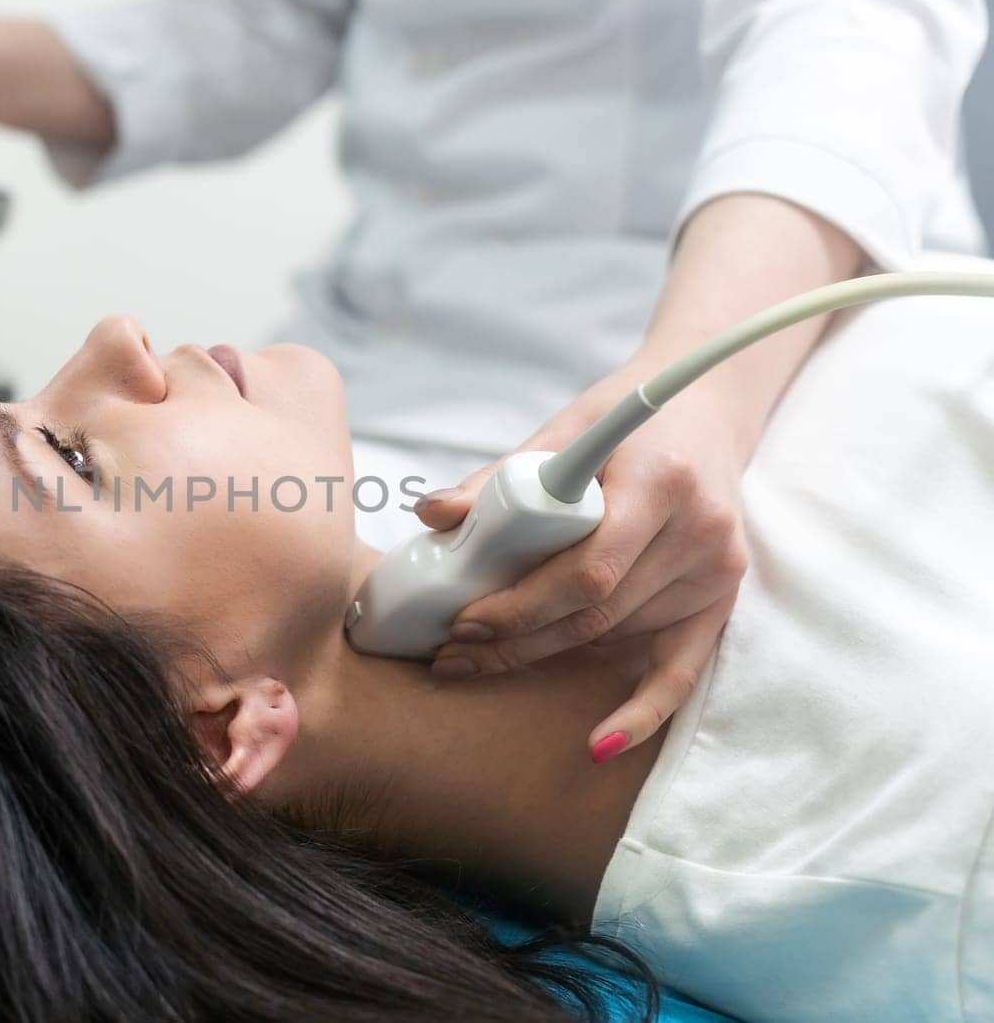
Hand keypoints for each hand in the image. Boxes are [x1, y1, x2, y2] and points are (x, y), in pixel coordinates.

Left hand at [417, 354, 749, 761]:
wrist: (704, 407)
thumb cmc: (625, 417)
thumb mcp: (564, 432)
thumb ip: (500, 478)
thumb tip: (429, 515)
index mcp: (662, 481)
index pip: (588, 569)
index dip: (522, 606)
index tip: (464, 620)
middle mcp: (701, 531)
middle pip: (598, 614)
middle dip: (516, 641)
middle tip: (450, 654)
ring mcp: (718, 571)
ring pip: (618, 639)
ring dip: (544, 660)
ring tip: (476, 665)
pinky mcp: (722, 599)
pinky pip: (680, 671)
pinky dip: (639, 712)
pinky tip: (597, 744)